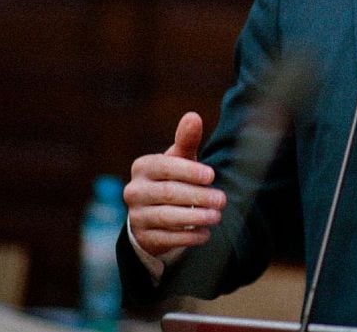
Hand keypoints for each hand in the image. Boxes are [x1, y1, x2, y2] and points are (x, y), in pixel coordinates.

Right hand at [124, 112, 227, 257]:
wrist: (155, 211)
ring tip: (217, 216)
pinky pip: (166, 238)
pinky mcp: (143, 237)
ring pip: (166, 217)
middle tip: (222, 200)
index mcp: (142, 167)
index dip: (189, 171)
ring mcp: (136, 215)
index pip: (165, 167)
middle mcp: (134, 191)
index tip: (211, 176)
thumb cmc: (173, 177)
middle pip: (168, 193)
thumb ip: (186, 140)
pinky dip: (188, 237)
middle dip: (198, 197)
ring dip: (195, 217)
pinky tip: (206, 234)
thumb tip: (193, 116)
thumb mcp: (180, 158)